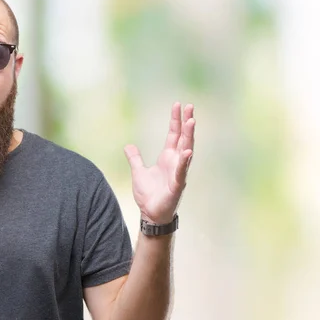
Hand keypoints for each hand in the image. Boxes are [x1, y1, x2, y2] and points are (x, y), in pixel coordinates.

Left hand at [124, 102, 194, 223]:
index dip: (176, 120)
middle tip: (190, 106)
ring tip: (191, 121)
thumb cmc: (148, 195)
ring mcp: (178, 173)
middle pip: (183, 138)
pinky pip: (181, 172)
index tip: (178, 105)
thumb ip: (135, 158)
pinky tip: (187, 152)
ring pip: (186, 151)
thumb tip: (128, 146)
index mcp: (167, 158)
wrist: (150, 214)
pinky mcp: (177, 185)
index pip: (173, 134)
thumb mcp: (138, 172)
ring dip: (189, 137)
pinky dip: (184, 163)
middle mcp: (176, 162)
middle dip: (186, 122)